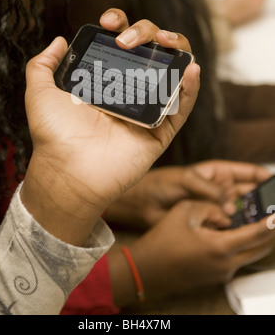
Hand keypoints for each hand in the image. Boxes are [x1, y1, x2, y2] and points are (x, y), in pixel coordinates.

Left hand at [21, 10, 199, 245]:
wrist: (67, 170)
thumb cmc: (53, 134)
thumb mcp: (40, 92)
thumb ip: (43, 65)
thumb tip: (60, 41)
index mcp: (105, 79)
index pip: (121, 43)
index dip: (121, 25)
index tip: (108, 22)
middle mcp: (129, 90)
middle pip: (149, 50)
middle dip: (145, 32)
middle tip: (127, 40)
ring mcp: (147, 109)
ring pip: (172, 71)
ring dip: (175, 49)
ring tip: (165, 41)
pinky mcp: (161, 130)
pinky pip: (182, 106)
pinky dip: (191, 86)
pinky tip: (190, 68)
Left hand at [105, 160, 271, 228]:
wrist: (142, 204)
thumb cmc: (161, 184)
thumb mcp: (186, 180)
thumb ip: (210, 190)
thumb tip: (230, 206)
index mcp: (217, 172)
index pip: (247, 172)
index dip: (263, 177)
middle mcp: (220, 189)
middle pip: (249, 192)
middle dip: (262, 199)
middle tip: (274, 209)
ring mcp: (216, 206)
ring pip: (242, 210)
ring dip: (252, 215)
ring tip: (266, 221)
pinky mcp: (210, 222)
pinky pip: (229, 225)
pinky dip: (238, 228)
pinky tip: (247, 232)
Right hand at [109, 201, 274, 305]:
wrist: (146, 270)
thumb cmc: (161, 242)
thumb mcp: (184, 211)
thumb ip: (210, 207)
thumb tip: (225, 212)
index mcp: (221, 247)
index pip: (258, 233)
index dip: (272, 222)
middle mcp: (226, 264)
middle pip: (261, 248)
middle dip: (270, 231)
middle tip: (272, 217)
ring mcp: (221, 273)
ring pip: (249, 255)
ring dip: (256, 239)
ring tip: (255, 222)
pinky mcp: (215, 277)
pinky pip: (235, 259)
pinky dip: (240, 245)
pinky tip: (228, 233)